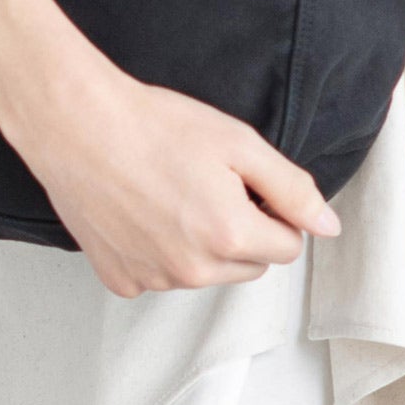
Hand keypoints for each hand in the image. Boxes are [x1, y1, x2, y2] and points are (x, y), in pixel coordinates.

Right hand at [7, 60, 341, 297]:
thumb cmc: (153, 125)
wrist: (77, 124)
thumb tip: (327, 226)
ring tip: (168, 190)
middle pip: (248, 265)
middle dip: (241, 230)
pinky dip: (157, 251)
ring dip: (200, 243)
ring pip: (204, 272)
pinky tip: (140, 210)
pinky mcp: (120, 280)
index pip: (287, 246)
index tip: (245, 181)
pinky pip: (159, 275)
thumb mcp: (237, 141)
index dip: (273, 210)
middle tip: (206, 182)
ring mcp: (152, 279)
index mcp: (229, 236)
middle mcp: (192, 271)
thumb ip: (291, 188)